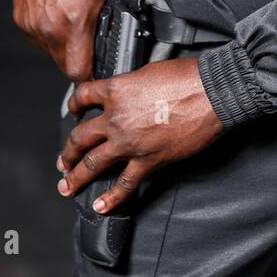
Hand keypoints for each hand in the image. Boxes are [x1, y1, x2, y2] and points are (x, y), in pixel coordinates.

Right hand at [14, 0, 136, 81]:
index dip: (91, 74)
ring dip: (63, 45)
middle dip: (79, 59)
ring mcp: (33, 23)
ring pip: (50, 52)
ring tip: (73, 21)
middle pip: (64, 65)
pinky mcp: (21, 17)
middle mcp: (50, 27)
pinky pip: (38, 36)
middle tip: (90, 43)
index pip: (79, 71)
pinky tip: (59, 11)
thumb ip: (125, 6)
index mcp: (75, 21)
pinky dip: (49, 31)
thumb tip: (129, 24)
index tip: (98, 68)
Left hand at [56, 58, 225, 212]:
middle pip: (80, 137)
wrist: (213, 92)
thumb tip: (130, 93)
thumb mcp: (149, 71)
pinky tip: (100, 206)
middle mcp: (117, 117)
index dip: (74, 106)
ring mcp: (130, 142)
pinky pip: (125, 183)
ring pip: (93, 163)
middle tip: (63, 161)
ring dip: (76, 177)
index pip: (82, 97)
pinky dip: (111, 198)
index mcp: (117, 90)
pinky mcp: (149, 160)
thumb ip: (132, 85)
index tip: (73, 113)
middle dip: (68, 152)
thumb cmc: (188, 77)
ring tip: (67, 185)